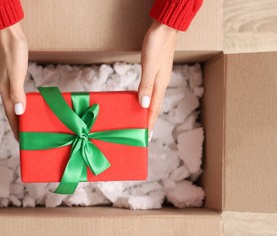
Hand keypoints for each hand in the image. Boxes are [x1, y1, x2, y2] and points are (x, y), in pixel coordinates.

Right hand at [0, 22, 27, 139]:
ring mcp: (7, 81)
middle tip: (24, 135)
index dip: (15, 127)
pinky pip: (15, 94)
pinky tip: (24, 102)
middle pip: (10, 110)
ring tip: (25, 122)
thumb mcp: (16, 73)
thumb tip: (18, 112)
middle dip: (16, 124)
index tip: (20, 140)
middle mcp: (4, 87)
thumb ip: (17, 93)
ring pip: (12, 102)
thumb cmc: (13, 51)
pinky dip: (19, 102)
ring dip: (18, 114)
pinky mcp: (11, 74)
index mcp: (5, 89)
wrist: (8, 32)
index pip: (10, 114)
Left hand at [138, 20, 177, 137]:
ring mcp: (159, 77)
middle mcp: (161, 83)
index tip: (146, 136)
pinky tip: (141, 100)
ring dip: (147, 111)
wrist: (165, 27)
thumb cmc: (157, 44)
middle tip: (142, 133)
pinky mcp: (156, 71)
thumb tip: (143, 104)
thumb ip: (146, 85)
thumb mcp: (150, 65)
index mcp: (160, 84)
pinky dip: (146, 99)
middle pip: (154, 106)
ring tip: (141, 120)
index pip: (154, 109)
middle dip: (149, 120)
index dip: (149, 123)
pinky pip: (150, 90)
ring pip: (153, 99)